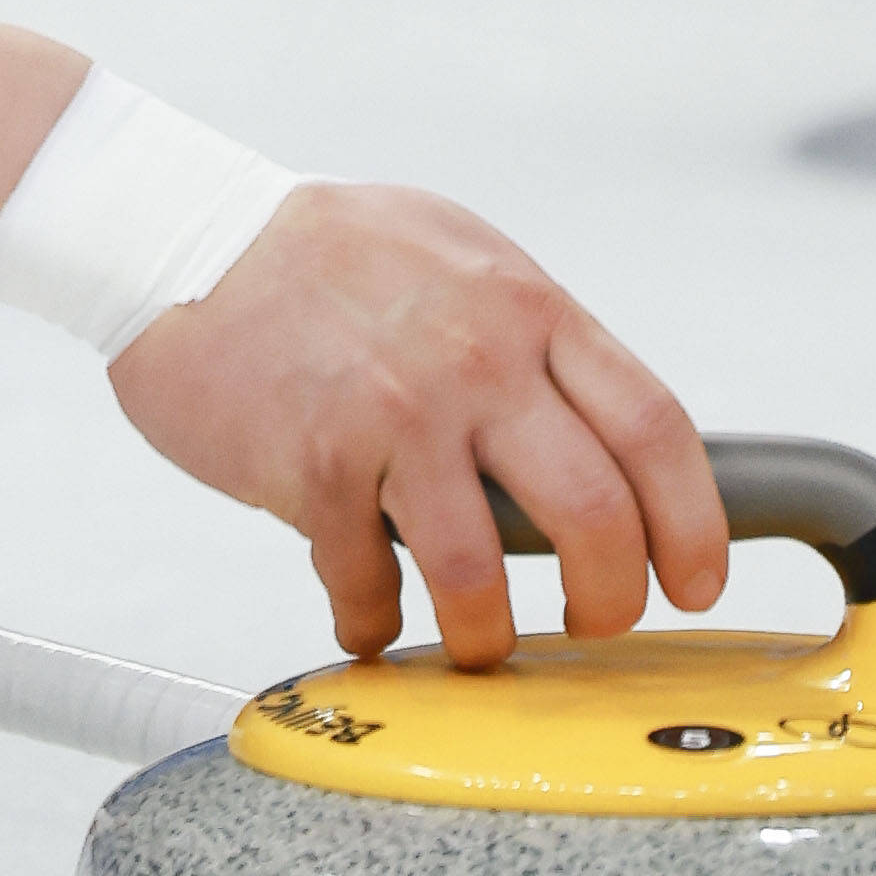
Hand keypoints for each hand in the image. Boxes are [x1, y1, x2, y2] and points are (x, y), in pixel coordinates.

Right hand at [105, 183, 725, 667]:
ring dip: (487, 634)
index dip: (694, 525)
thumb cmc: (322, 249)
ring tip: (476, 642)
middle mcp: (476, 360)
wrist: (181, 233)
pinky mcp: (313, 463)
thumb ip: (529, 338)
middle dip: (611, 600)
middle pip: (597, 515)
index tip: (693, 580)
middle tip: (595, 624)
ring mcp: (395, 415)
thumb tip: (593, 429)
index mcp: (526, 307)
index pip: (654, 429)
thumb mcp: (458, 256)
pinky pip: (366, 579)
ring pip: (482, 575)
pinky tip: (368, 612)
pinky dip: (372, 616)